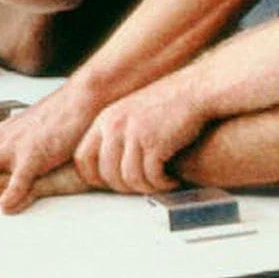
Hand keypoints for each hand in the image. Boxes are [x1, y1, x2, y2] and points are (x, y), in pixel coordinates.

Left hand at [74, 75, 207, 193]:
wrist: (196, 89)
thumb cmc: (169, 103)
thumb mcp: (132, 112)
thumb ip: (117, 134)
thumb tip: (110, 167)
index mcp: (106, 119)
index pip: (82, 158)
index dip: (94, 177)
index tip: (111, 184)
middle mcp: (114, 126)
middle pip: (106, 174)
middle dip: (125, 187)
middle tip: (143, 186)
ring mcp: (134, 134)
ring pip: (130, 179)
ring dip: (147, 188)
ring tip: (160, 183)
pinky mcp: (154, 143)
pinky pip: (152, 178)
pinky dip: (163, 185)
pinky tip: (172, 180)